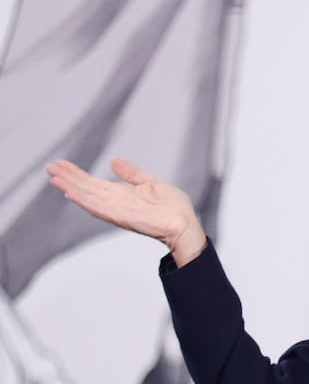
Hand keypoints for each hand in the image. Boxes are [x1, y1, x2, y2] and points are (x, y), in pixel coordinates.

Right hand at [47, 158, 207, 266]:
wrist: (185, 223)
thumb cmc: (173, 207)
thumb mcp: (150, 183)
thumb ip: (132, 174)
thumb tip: (115, 161)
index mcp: (121, 194)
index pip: (93, 182)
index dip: (76, 173)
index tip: (60, 164)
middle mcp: (115, 202)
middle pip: (86, 188)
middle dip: (68, 178)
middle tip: (49, 167)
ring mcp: (117, 210)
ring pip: (88, 197)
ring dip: (71, 188)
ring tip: (54, 178)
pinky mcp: (123, 216)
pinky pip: (101, 208)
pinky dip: (85, 202)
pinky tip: (71, 195)